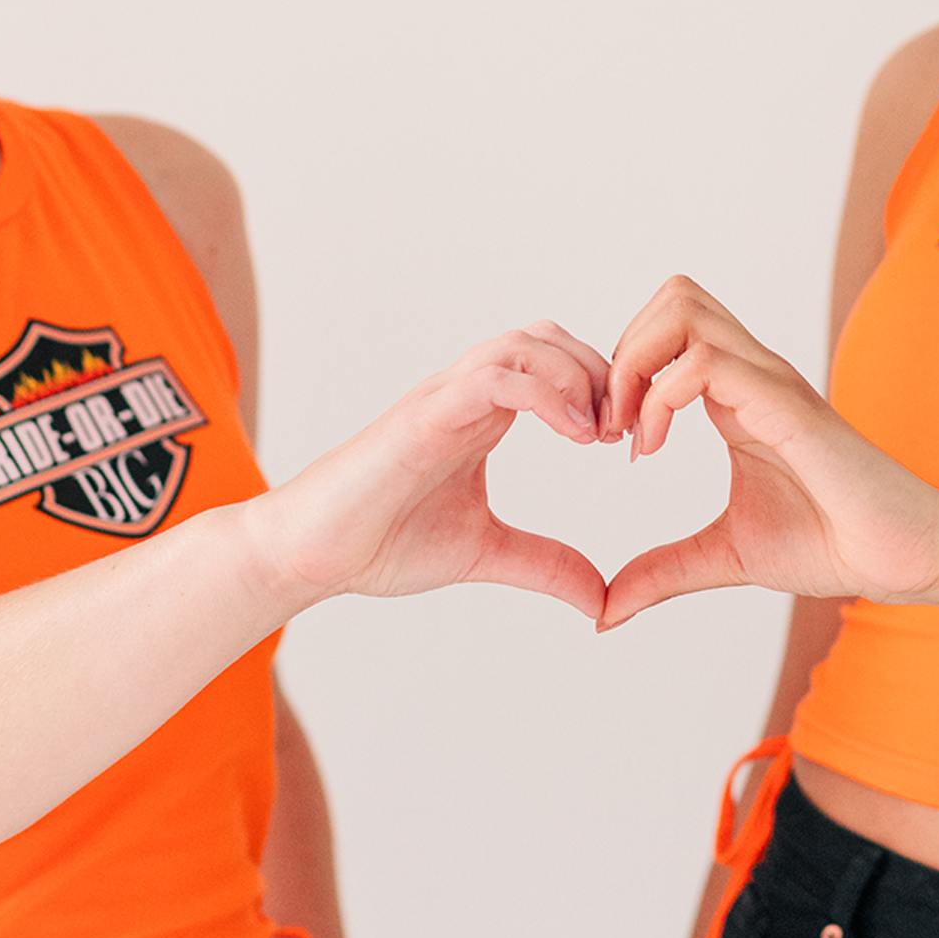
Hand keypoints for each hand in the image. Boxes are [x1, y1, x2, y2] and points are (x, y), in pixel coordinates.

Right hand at [246, 324, 610, 621]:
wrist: (308, 555)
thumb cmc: (380, 543)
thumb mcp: (486, 553)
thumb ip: (545, 565)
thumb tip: (601, 599)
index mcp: (482, 415)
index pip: (555, 364)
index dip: (602, 390)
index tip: (629, 441)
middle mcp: (465, 395)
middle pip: (547, 338)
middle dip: (599, 373)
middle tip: (625, 431)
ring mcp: (443, 398)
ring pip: (524, 344)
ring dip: (578, 377)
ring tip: (602, 433)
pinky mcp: (424, 414)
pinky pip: (495, 376)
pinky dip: (546, 394)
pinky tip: (574, 434)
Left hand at [599, 277, 938, 626]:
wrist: (899, 556)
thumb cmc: (829, 543)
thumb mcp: (723, 556)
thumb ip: (663, 572)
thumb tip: (605, 613)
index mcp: (737, 394)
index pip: (667, 328)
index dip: (623, 371)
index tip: (611, 439)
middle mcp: (754, 373)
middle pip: (673, 297)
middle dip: (623, 353)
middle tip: (614, 426)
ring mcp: (771, 382)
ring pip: (684, 309)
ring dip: (637, 364)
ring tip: (634, 433)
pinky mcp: (787, 406)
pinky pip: (707, 362)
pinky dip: (662, 397)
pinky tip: (655, 449)